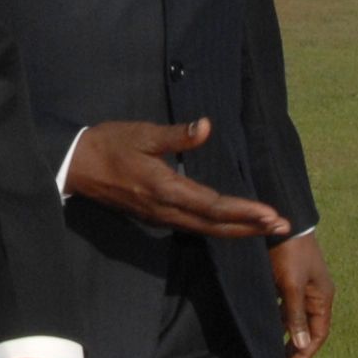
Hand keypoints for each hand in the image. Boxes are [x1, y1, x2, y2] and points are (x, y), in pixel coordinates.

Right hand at [61, 119, 283, 238]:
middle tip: (282, 227)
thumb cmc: (108, 145)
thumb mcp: (141, 133)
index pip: (212, 205)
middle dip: (250, 228)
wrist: (75, 166)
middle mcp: (165, 209)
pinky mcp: (156, 216)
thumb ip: (176, 135)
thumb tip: (206, 127)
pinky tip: (233, 225)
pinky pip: (194, 227)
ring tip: (266, 228)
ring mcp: (160, 217)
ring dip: (237, 230)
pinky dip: (218, 227)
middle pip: (214, 225)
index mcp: (164, 188)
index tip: (271, 214)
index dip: (244, 211)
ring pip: (205, 230)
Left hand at [269, 229, 335, 357]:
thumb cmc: (290, 254)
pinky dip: (278, 320)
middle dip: (296, 349)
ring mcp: (303, 287)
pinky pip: (286, 307)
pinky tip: (267, 327)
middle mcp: (316, 295)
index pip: (318, 334)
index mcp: (323, 297)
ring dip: (287, 335)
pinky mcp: (289, 281)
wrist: (283, 223)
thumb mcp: (293, 286)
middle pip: (308, 329)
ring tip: (273, 352)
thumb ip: (296, 315)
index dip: (306, 354)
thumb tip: (303, 345)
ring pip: (295, 319)